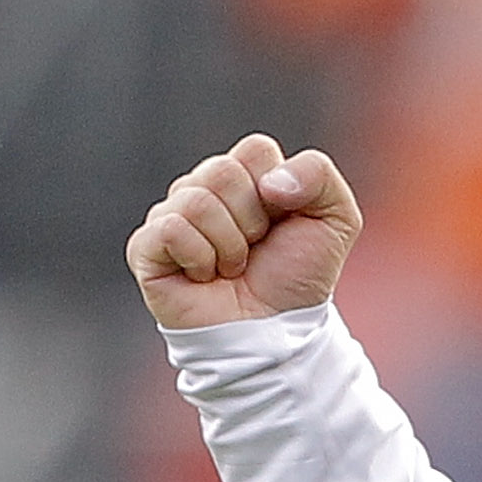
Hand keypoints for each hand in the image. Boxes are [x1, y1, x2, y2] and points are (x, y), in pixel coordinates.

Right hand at [125, 133, 361, 329]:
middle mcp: (202, 189)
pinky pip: (172, 228)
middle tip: (255, 251)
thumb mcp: (335, 220)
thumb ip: (318, 174)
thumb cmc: (298, 277)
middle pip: (223, 171)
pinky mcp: (146, 247)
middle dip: (253, 221)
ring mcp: (171, 215)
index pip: (256, 149)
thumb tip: (269, 181)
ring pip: (197, 200)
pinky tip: (204, 277)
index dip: (280, 190)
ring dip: (230, 246)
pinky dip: (200, 258)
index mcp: (243, 175)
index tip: (282, 224)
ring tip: (232, 268)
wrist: (275, 332)